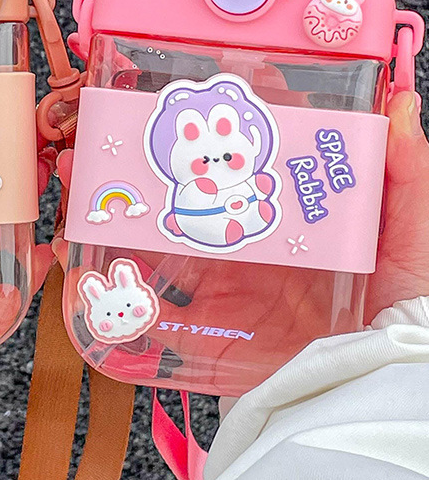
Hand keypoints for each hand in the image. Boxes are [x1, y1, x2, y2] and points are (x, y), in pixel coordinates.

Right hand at [60, 93, 428, 396]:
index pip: (257, 156)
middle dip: (155, 155)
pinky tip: (85, 256)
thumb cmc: (397, 317)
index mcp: (294, 215)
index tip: (211, 83)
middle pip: (194, 189)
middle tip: (119, 118)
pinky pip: (150, 306)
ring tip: (84, 172)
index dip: (233, 121)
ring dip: (120, 206)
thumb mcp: (409, 243)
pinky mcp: (203, 328)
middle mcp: (253, 241)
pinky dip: (114, 286)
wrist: (365, 396)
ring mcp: (224, 283)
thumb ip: (406, 179)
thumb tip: (404, 104)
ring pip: (161, 236)